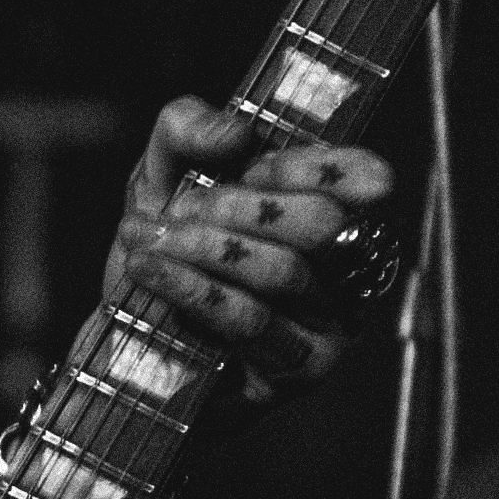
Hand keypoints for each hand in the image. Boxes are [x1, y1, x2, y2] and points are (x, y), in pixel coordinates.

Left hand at [110, 106, 399, 384]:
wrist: (129, 338)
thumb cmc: (164, 248)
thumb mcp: (161, 174)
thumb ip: (185, 128)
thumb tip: (234, 132)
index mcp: (336, 212)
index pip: (369, 178)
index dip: (310, 165)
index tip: (248, 166)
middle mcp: (349, 269)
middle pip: (324, 224)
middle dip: (242, 209)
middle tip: (181, 209)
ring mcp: (333, 325)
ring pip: (283, 272)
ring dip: (205, 247)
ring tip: (148, 237)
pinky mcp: (298, 370)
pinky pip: (250, 321)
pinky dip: (191, 288)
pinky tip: (147, 269)